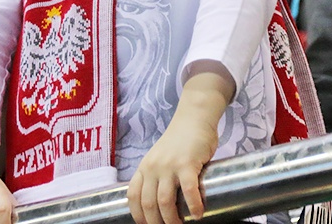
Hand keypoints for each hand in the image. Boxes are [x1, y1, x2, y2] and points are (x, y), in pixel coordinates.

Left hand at [127, 66, 232, 223]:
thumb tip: (162, 205)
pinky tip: (198, 214)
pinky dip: (193, 206)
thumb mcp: (160, 158)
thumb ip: (158, 177)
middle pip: (147, 204)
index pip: (133, 197)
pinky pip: (189, 190)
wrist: (194, 118)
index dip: (138, 216)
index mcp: (144, 167)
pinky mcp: (187, 163)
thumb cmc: (181, 142)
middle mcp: (153, 167)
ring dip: (172, 219)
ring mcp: (169, 165)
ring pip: (164, 201)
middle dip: (155, 223)